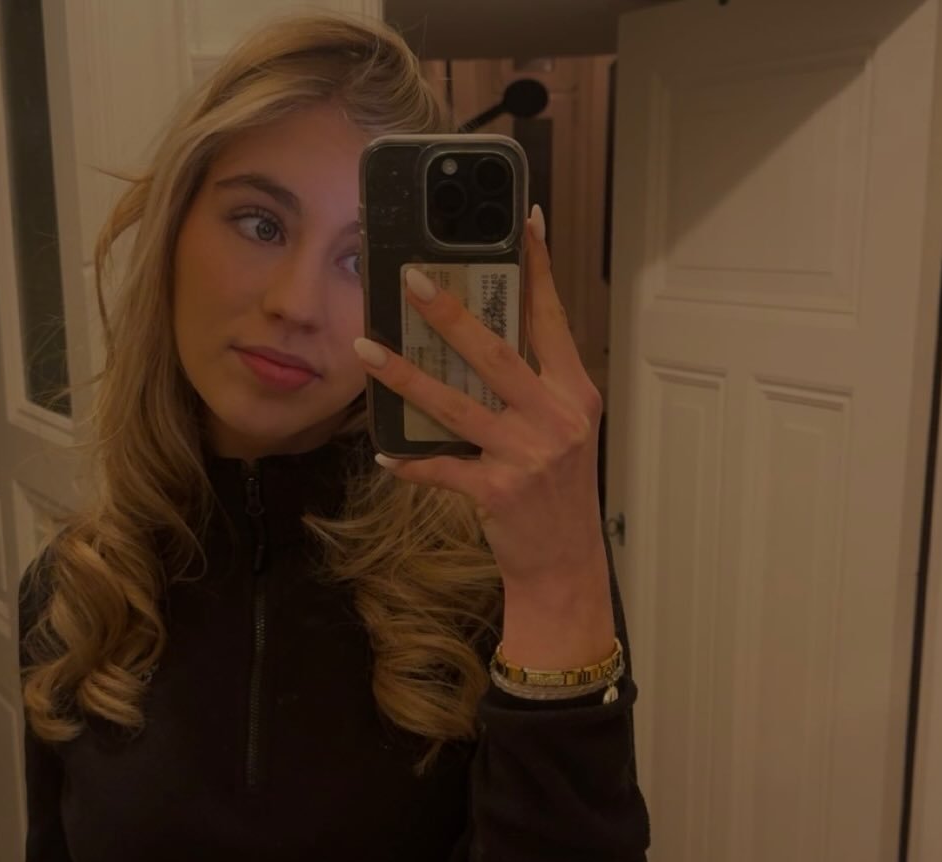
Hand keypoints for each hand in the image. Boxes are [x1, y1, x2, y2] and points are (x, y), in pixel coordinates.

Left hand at [353, 205, 605, 593]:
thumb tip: (480, 339)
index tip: (525, 220)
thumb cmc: (560, 490)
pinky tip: (385, 450)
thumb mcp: (564, 430)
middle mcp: (556, 416)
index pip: (553, 319)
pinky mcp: (499, 490)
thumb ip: (536, 386)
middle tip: (409, 279)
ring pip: (455, 404)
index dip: (539, 269)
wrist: (566, 561)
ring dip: (405, 376)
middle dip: (449, 314)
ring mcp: (528, 454)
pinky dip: (411, 461)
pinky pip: (442, 467)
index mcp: (575, 392)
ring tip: (365, 347)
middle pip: (495, 353)